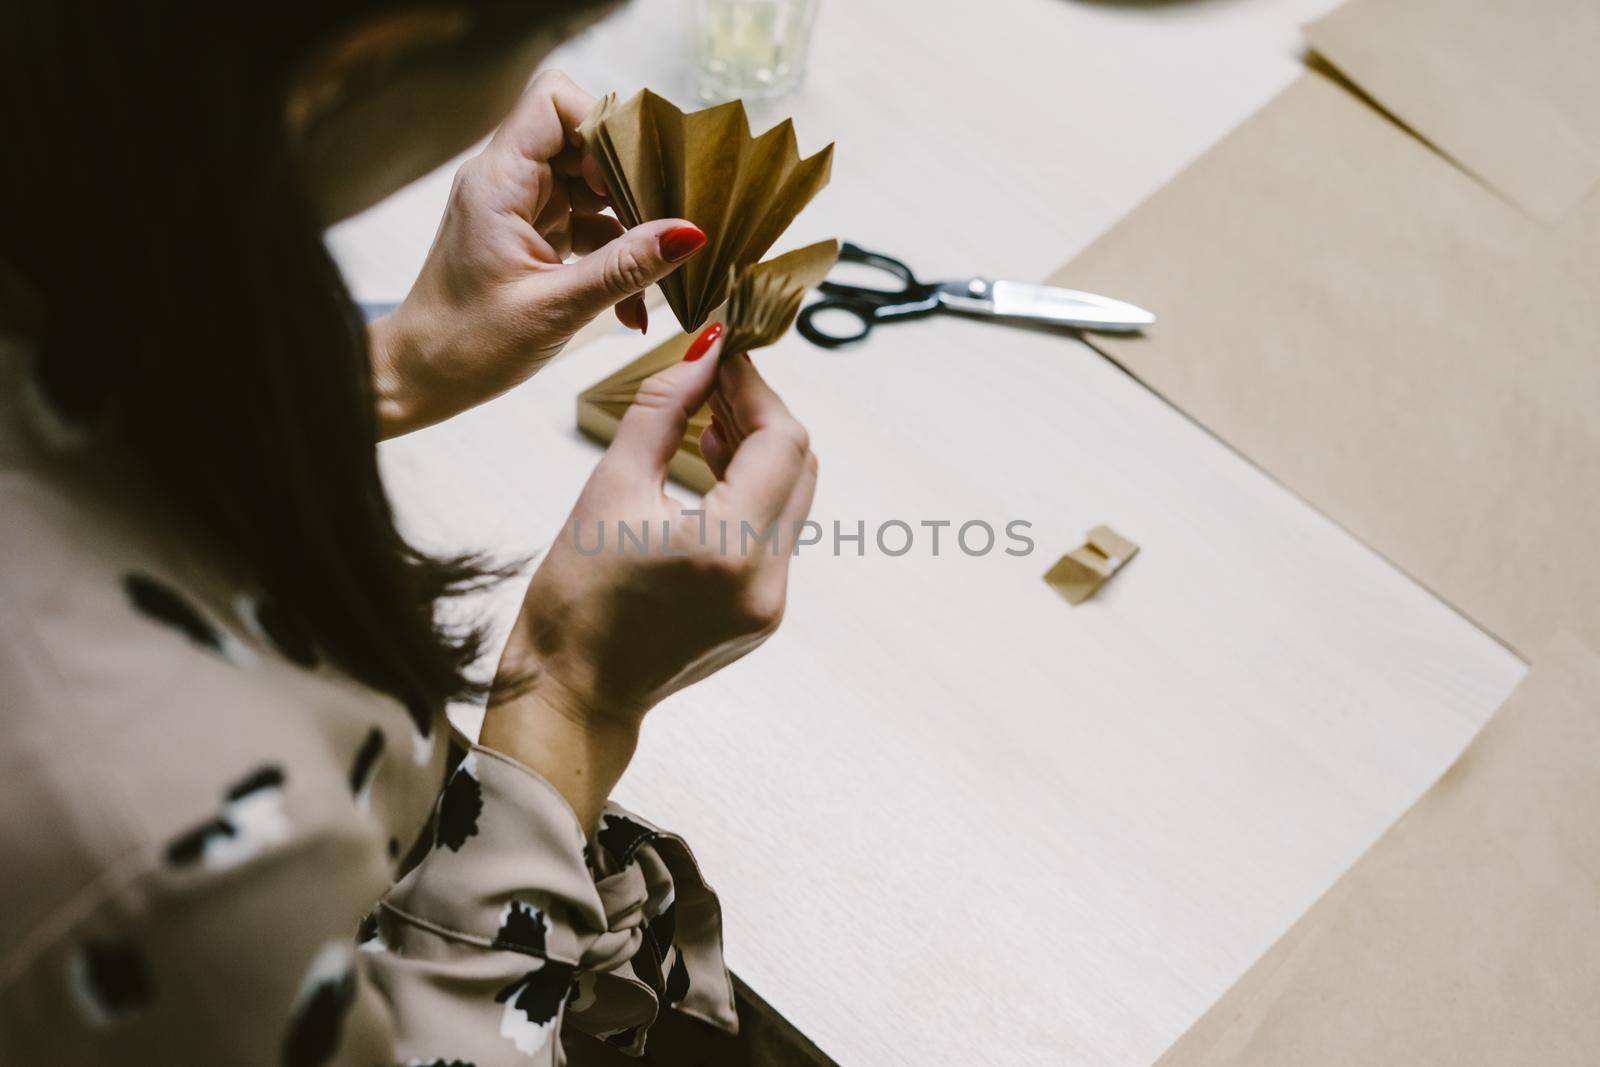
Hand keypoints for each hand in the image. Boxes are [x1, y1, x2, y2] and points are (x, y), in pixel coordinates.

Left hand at [369, 70, 706, 436]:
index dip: (602, 125)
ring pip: (590, 186)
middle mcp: (506, 183)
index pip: (554, 100)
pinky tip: (629, 304)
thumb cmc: (464, 346)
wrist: (420, 380)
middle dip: (628, 180)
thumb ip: (624, 267)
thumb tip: (688, 233)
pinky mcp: (531, 237)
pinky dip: (613, 258)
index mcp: (497, 182)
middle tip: (660, 226)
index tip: (630, 179)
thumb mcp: (555, 308)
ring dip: (627, 228)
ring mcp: (520, 209)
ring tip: (650, 276)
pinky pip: (586, 226)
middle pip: (582, 140)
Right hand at [480, 325, 817, 827]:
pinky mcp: (763, 616)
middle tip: (714, 380)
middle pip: (798, 466)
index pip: (782, 440)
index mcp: (731, 549)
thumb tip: (703, 352)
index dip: (756, 387)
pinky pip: (774, 534)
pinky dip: (752, 494)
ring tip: (706, 419)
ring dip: (758, 452)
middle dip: (762, 414)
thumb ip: (661, 409)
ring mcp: (772, 604)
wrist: (572, 695)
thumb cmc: (574, 597)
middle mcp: (767, 581)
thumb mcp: (610, 487)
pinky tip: (711, 472)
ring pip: (792, 499)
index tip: (723, 354)